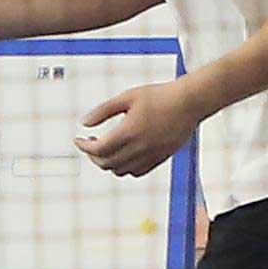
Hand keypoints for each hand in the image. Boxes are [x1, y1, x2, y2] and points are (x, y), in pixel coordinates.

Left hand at [78, 78, 201, 178]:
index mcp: (128, 132)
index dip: (84, 147)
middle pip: (106, 163)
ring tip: (106, 149)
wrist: (188, 102)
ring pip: (120, 171)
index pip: (98, 149)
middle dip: (93, 156)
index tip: (79, 140)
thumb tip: (85, 122)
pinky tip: (124, 155)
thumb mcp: (127, 97)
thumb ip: (103, 110)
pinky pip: (137, 172)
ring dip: (108, 163)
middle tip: (90, 144)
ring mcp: (150, 155)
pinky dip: (125, 168)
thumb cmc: (160, 96)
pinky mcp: (160, 158)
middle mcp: (139, 147)